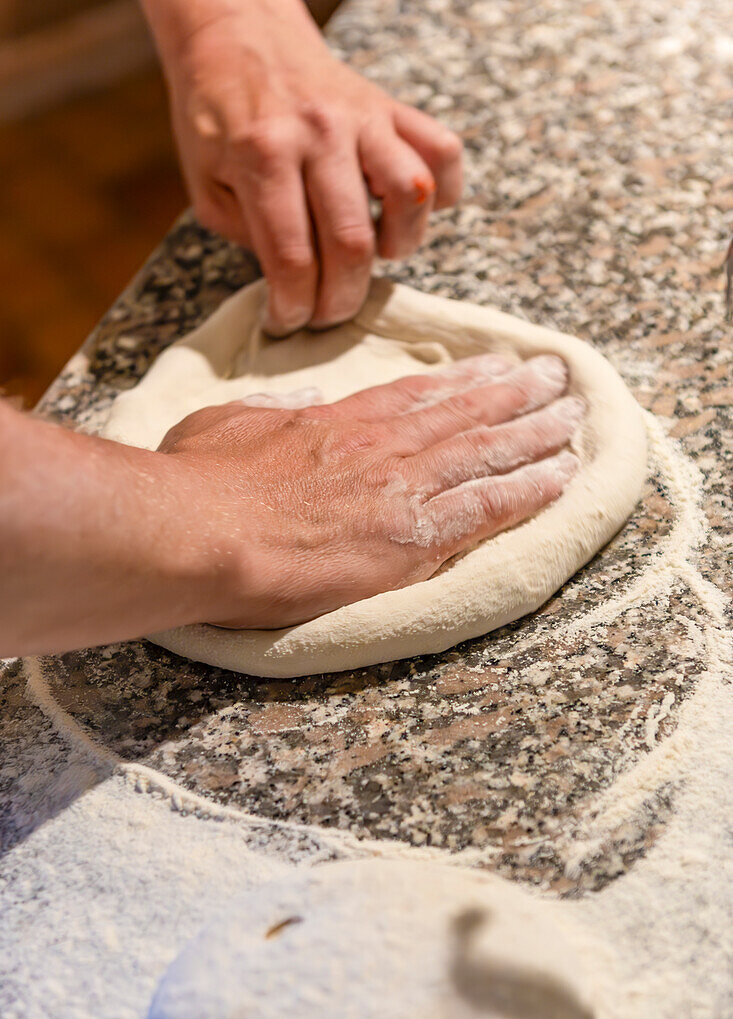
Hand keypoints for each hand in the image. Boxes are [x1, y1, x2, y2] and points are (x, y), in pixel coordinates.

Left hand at [144, 0, 462, 333]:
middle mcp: (319, 132)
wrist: (237, 33)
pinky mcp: (390, 107)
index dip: (294, 307)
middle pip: (352, 243)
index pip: (292, 257)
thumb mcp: (204, 182)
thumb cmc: (216, 115)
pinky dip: (441, 191)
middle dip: (341, 300)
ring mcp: (362, 116)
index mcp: (262, 154)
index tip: (288, 323)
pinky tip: (410, 210)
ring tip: (374, 252)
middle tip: (327, 314)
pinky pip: (442, 150)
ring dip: (398, 244)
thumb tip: (292, 283)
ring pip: (409, 195)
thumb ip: (246, 235)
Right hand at [158, 353, 582, 627]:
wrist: (201, 532)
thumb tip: (296, 400)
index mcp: (338, 421)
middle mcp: (383, 447)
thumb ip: (267, 410)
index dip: (463, 381)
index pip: (417, 396)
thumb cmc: (200, 483)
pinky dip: (530, 490)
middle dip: (517, 394)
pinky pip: (489, 507)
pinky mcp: (415, 538)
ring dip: (537, 434)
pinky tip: (561, 478)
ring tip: (574, 418)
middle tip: (556, 378)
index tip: (495, 368)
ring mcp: (404, 489)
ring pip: (488, 452)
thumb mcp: (224, 422)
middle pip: (466, 414)